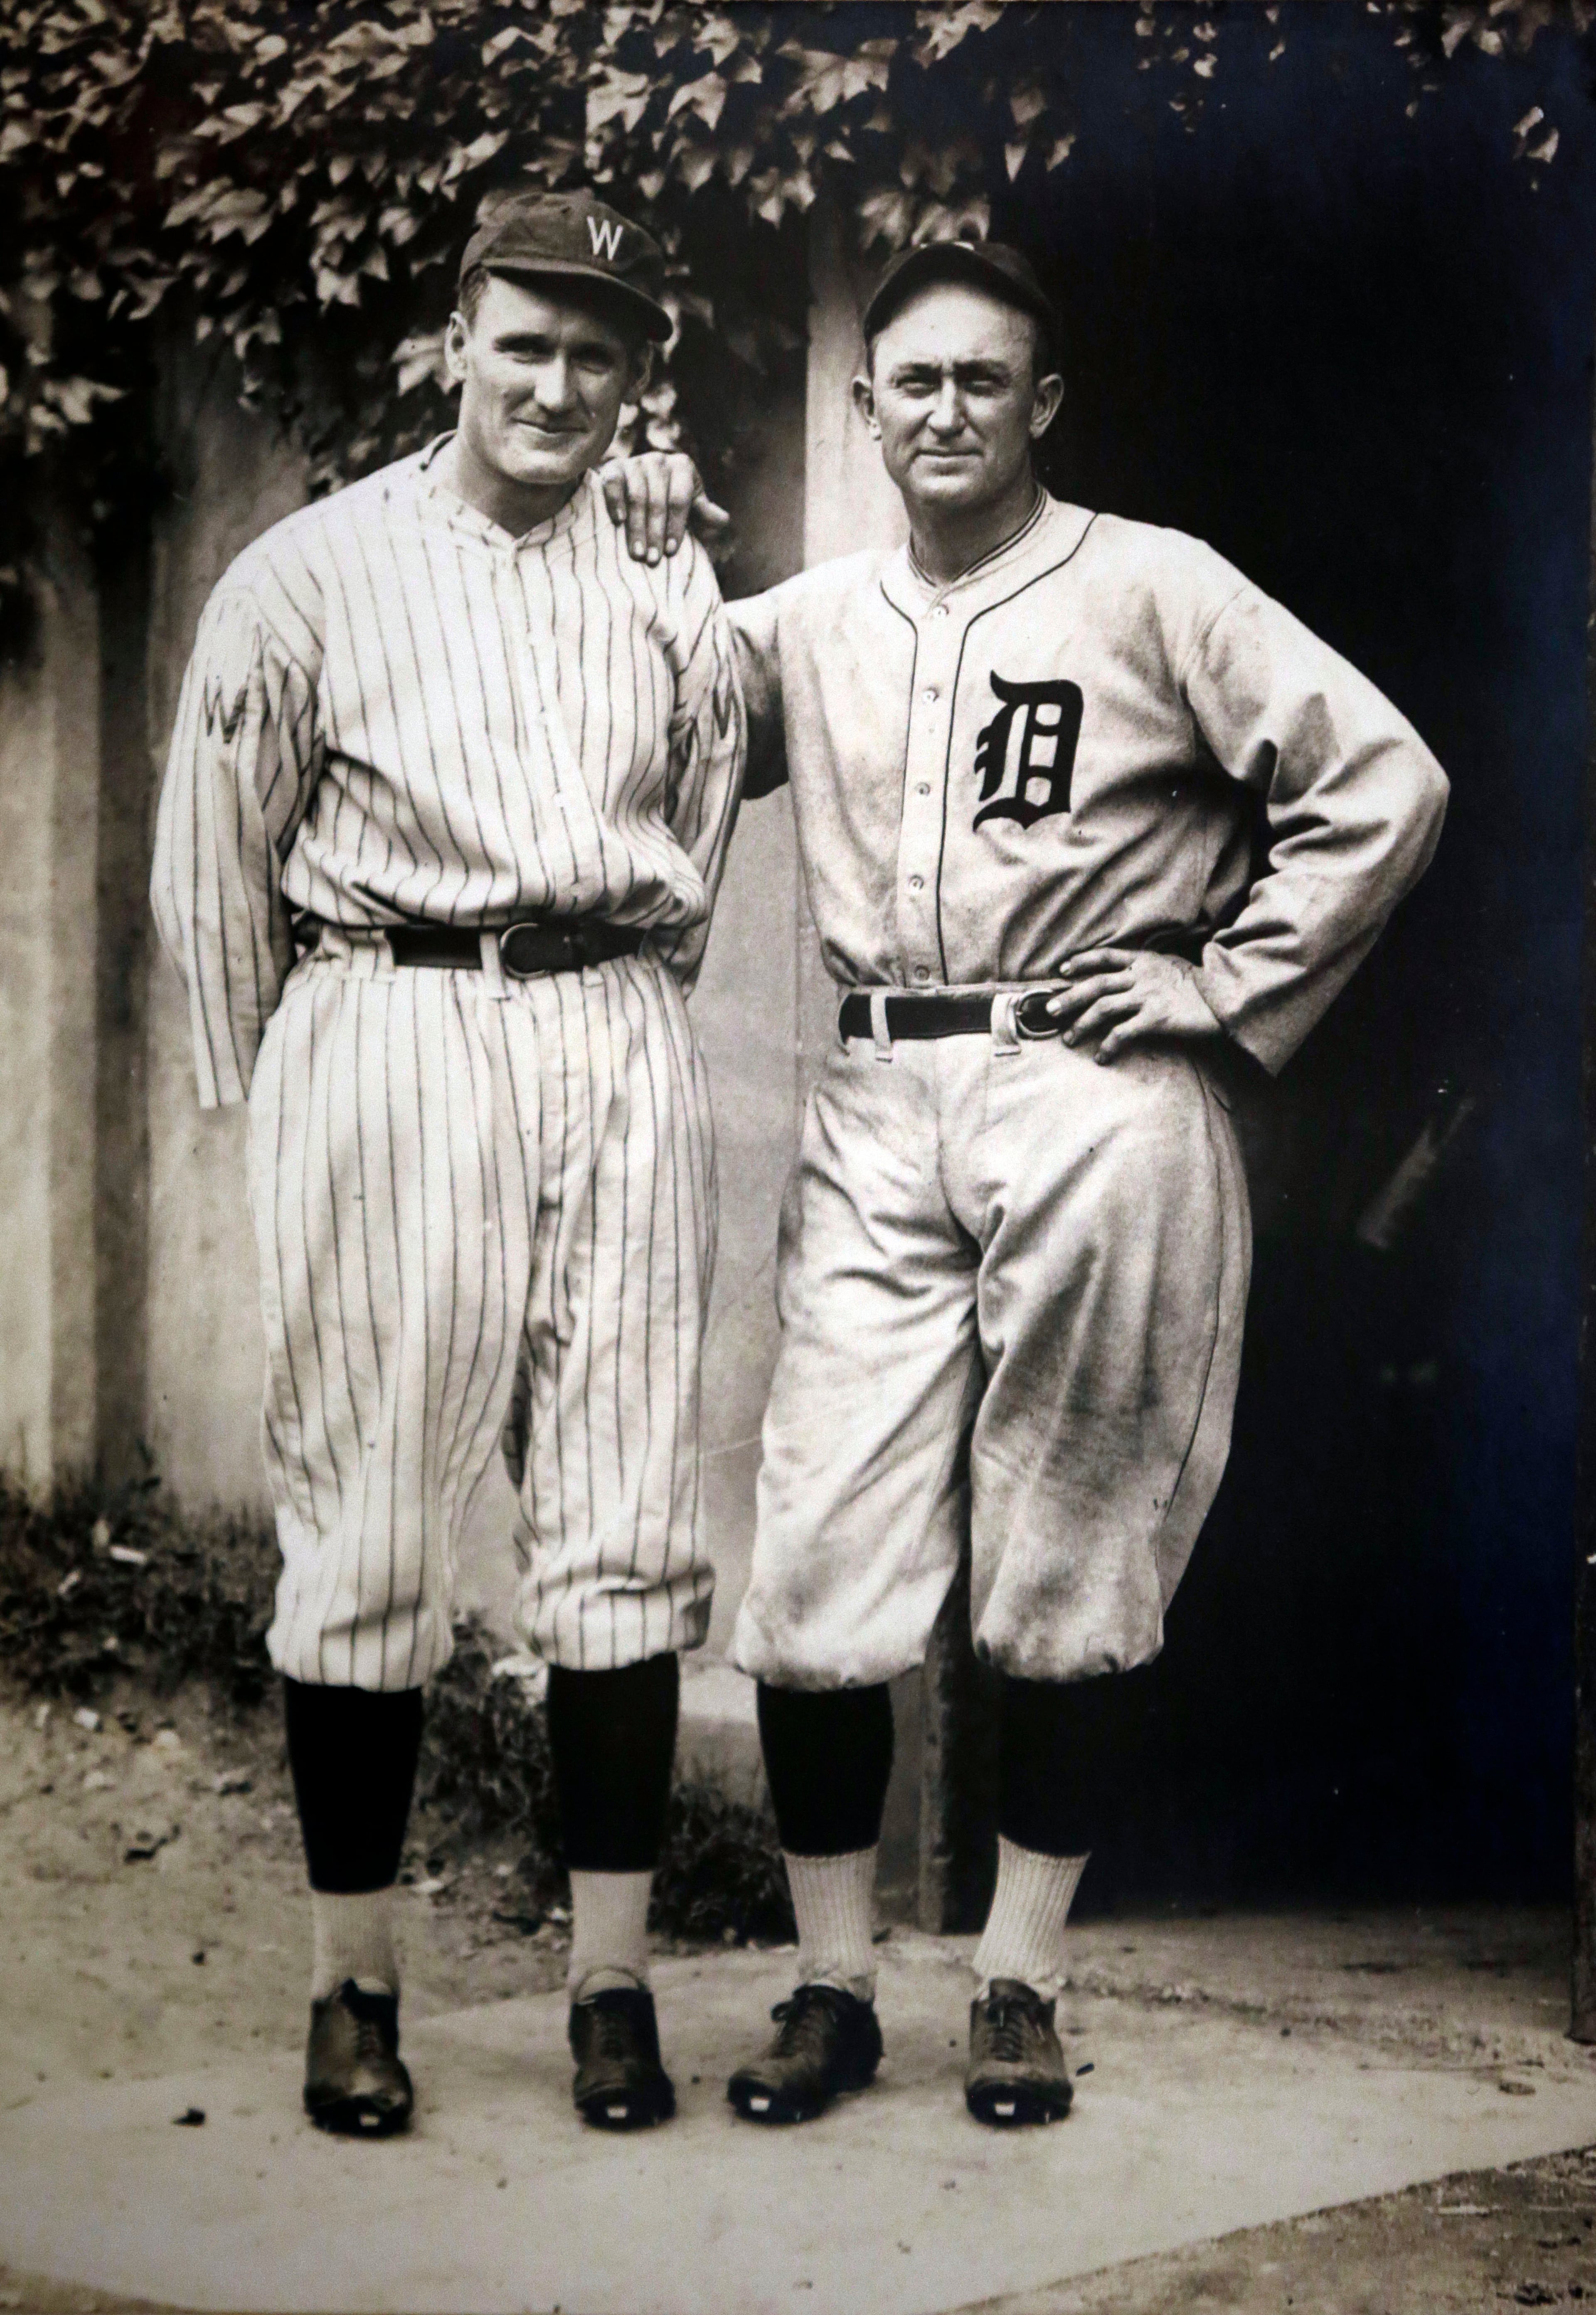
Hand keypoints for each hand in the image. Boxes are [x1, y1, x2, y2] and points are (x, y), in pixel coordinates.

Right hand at [596, 450, 729, 564]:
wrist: (637, 481)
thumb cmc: (670, 497)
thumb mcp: (691, 502)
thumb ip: (704, 511)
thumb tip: (724, 521)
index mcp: (682, 466)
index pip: (679, 500)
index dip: (676, 526)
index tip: (671, 551)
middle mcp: (659, 460)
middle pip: (657, 501)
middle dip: (655, 533)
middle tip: (652, 560)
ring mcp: (635, 462)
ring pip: (636, 497)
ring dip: (636, 527)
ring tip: (637, 554)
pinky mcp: (614, 467)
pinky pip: (614, 485)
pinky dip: (615, 502)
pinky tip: (618, 522)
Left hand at [1042, 948, 1222, 1063]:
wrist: (1228, 996)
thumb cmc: (1203, 984)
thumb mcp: (1173, 966)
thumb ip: (1150, 968)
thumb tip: (1132, 974)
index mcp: (1145, 960)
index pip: (1105, 956)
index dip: (1082, 961)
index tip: (1062, 969)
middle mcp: (1142, 976)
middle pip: (1096, 984)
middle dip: (1069, 998)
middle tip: (1049, 1011)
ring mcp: (1148, 996)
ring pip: (1103, 1008)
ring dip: (1082, 1024)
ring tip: (1069, 1038)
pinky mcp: (1156, 1018)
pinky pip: (1123, 1033)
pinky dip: (1108, 1046)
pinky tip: (1101, 1056)